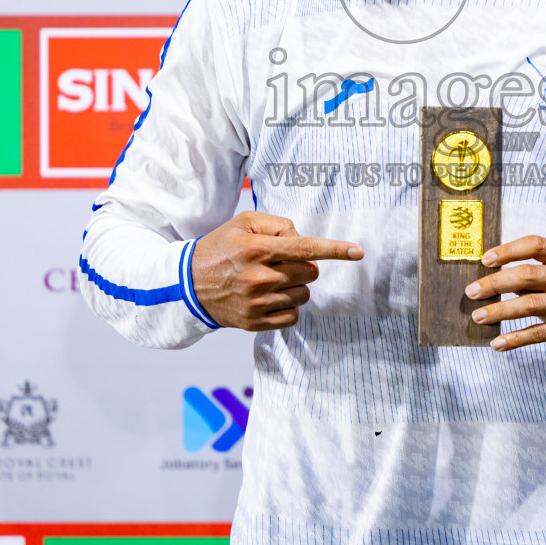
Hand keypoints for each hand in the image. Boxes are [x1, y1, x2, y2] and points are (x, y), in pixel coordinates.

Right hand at [190, 211, 362, 330]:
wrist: (188, 284)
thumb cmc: (222, 247)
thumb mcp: (244, 223)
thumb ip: (278, 225)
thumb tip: (303, 240)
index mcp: (256, 249)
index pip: (306, 248)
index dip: (335, 249)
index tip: (358, 252)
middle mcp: (258, 277)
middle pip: (310, 272)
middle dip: (304, 265)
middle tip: (282, 262)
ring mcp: (256, 303)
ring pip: (304, 295)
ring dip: (295, 286)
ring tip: (271, 279)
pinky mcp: (254, 323)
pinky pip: (293, 316)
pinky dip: (288, 306)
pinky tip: (270, 297)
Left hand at [465, 235, 545, 354]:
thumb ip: (530, 271)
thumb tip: (488, 275)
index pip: (535, 245)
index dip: (508, 250)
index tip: (485, 260)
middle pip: (528, 275)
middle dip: (495, 284)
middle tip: (471, 292)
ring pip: (530, 305)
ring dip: (499, 311)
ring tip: (478, 316)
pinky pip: (538, 334)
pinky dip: (514, 338)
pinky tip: (497, 342)